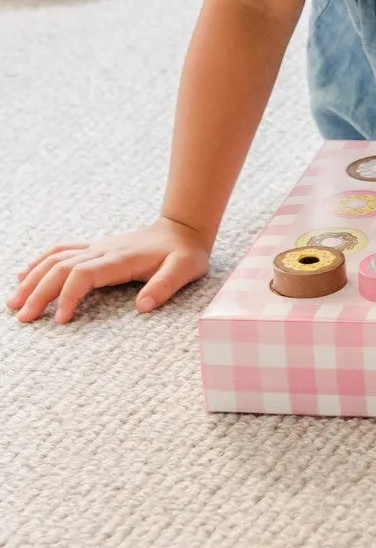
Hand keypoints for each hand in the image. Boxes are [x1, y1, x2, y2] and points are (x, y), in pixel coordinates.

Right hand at [7, 216, 211, 323]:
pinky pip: (61, 251)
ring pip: (56, 259)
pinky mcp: (95, 247)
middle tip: (23, 318)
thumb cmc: (185, 252)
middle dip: (39, 292)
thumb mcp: (186, 269)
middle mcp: (103, 250)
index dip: (68, 295)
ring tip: (14, 302)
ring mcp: (97, 247)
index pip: (83, 273)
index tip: (60, 319)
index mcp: (121, 258)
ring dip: (33, 279)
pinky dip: (40, 262)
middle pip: (61, 267)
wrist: (184, 228)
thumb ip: (166, 285)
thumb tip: (143, 307)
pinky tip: (23, 275)